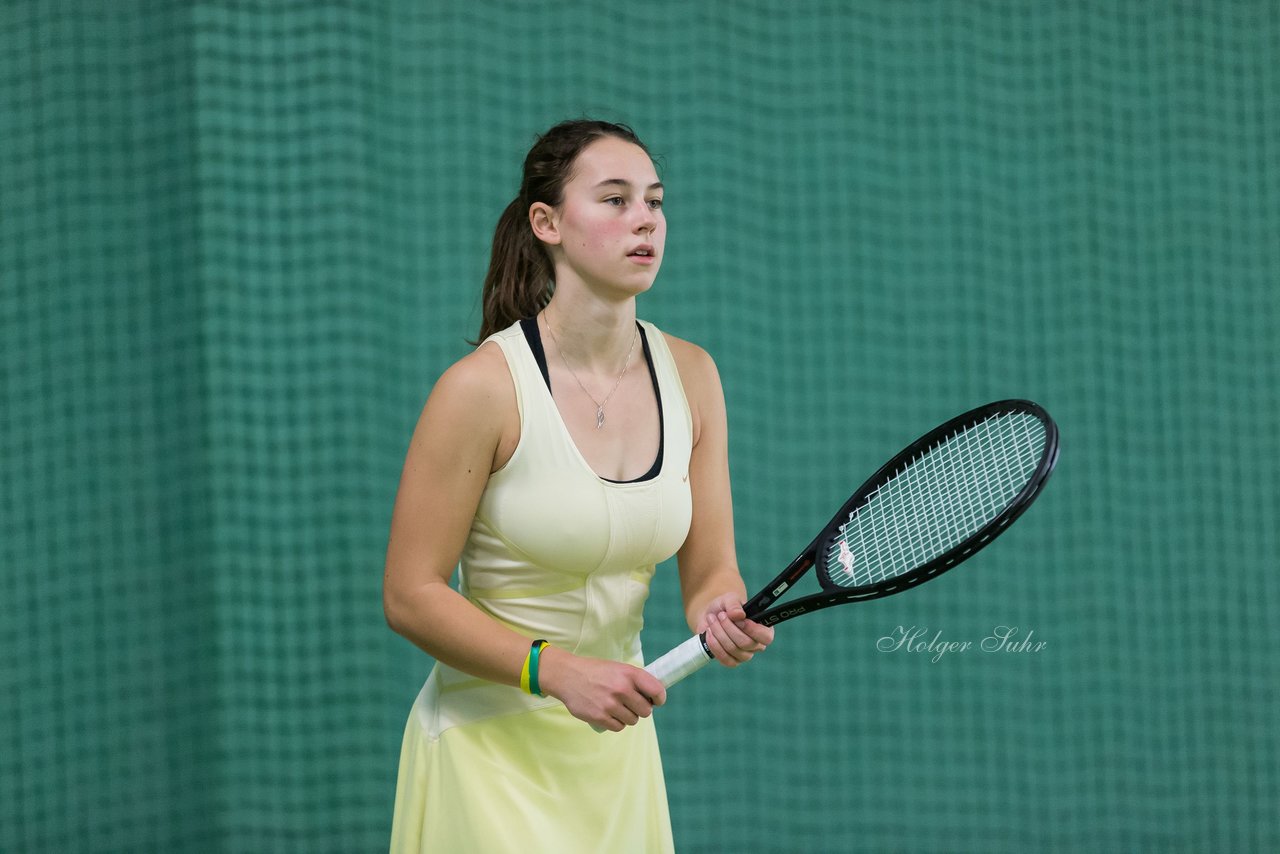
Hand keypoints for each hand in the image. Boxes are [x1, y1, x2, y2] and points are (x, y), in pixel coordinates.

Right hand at [538, 646, 666, 732]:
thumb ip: (635, 680)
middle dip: (641, 709)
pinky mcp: (600, 717)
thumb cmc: (596, 672)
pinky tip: (609, 714)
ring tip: (617, 708)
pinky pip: (618, 727)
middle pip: (646, 711)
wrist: (568, 676)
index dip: (659, 698)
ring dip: (628, 717)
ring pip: (632, 720)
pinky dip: (616, 723)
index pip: (656, 690)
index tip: (656, 701)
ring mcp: (610, 704)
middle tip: (631, 705)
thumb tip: (653, 697)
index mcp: (629, 673)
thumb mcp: (618, 668)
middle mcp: (622, 689)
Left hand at [696, 593, 774, 667]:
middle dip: (729, 627)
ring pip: (733, 650)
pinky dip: (714, 645)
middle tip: (720, 615)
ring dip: (719, 633)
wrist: (711, 616)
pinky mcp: (732, 661)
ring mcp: (744, 655)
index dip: (753, 630)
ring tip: (712, 620)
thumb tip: (739, 615)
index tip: (739, 619)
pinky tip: (709, 633)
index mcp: (764, 629)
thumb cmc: (726, 607)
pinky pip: (725, 659)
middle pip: (746, 643)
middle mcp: (757, 644)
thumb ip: (734, 605)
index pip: (766, 637)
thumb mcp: (730, 599)